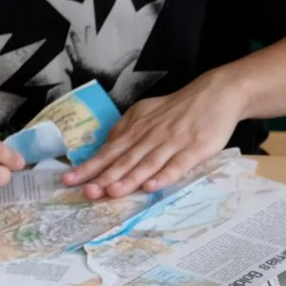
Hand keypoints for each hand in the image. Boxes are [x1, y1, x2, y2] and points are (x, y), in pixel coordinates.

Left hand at [66, 70, 247, 198]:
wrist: (216, 93)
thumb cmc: (179, 107)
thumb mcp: (147, 112)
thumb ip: (127, 130)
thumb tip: (106, 147)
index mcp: (138, 128)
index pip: (110, 150)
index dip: (90, 166)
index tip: (69, 179)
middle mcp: (151, 136)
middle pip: (125, 159)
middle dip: (104, 176)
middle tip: (86, 191)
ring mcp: (173, 143)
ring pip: (147, 163)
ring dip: (129, 179)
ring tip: (112, 192)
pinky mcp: (195, 149)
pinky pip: (177, 165)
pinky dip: (164, 176)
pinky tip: (152, 187)